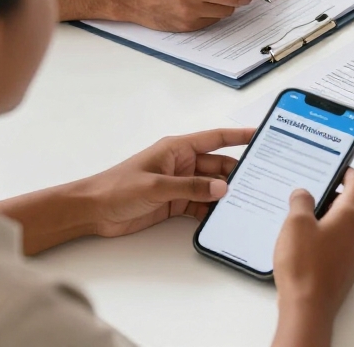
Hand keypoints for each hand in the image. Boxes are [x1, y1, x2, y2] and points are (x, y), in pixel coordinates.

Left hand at [82, 128, 254, 238]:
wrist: (93, 210)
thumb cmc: (118, 187)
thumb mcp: (157, 186)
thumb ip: (191, 187)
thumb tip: (222, 188)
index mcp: (178, 148)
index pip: (216, 139)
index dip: (239, 136)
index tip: (260, 136)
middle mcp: (182, 164)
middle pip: (218, 166)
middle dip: (237, 173)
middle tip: (259, 182)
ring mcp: (180, 184)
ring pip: (211, 187)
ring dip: (225, 194)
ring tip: (247, 202)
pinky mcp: (175, 203)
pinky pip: (200, 204)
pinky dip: (211, 210)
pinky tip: (224, 217)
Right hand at [273, 170, 353, 341]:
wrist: (308, 308)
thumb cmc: (304, 265)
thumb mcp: (296, 224)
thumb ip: (301, 202)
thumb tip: (304, 194)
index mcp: (352, 216)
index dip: (348, 172)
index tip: (339, 168)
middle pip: (350, 206)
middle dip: (330, 200)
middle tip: (307, 198)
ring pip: (344, 228)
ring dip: (327, 222)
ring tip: (301, 225)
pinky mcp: (347, 271)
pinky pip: (339, 247)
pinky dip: (326, 242)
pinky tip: (305, 248)